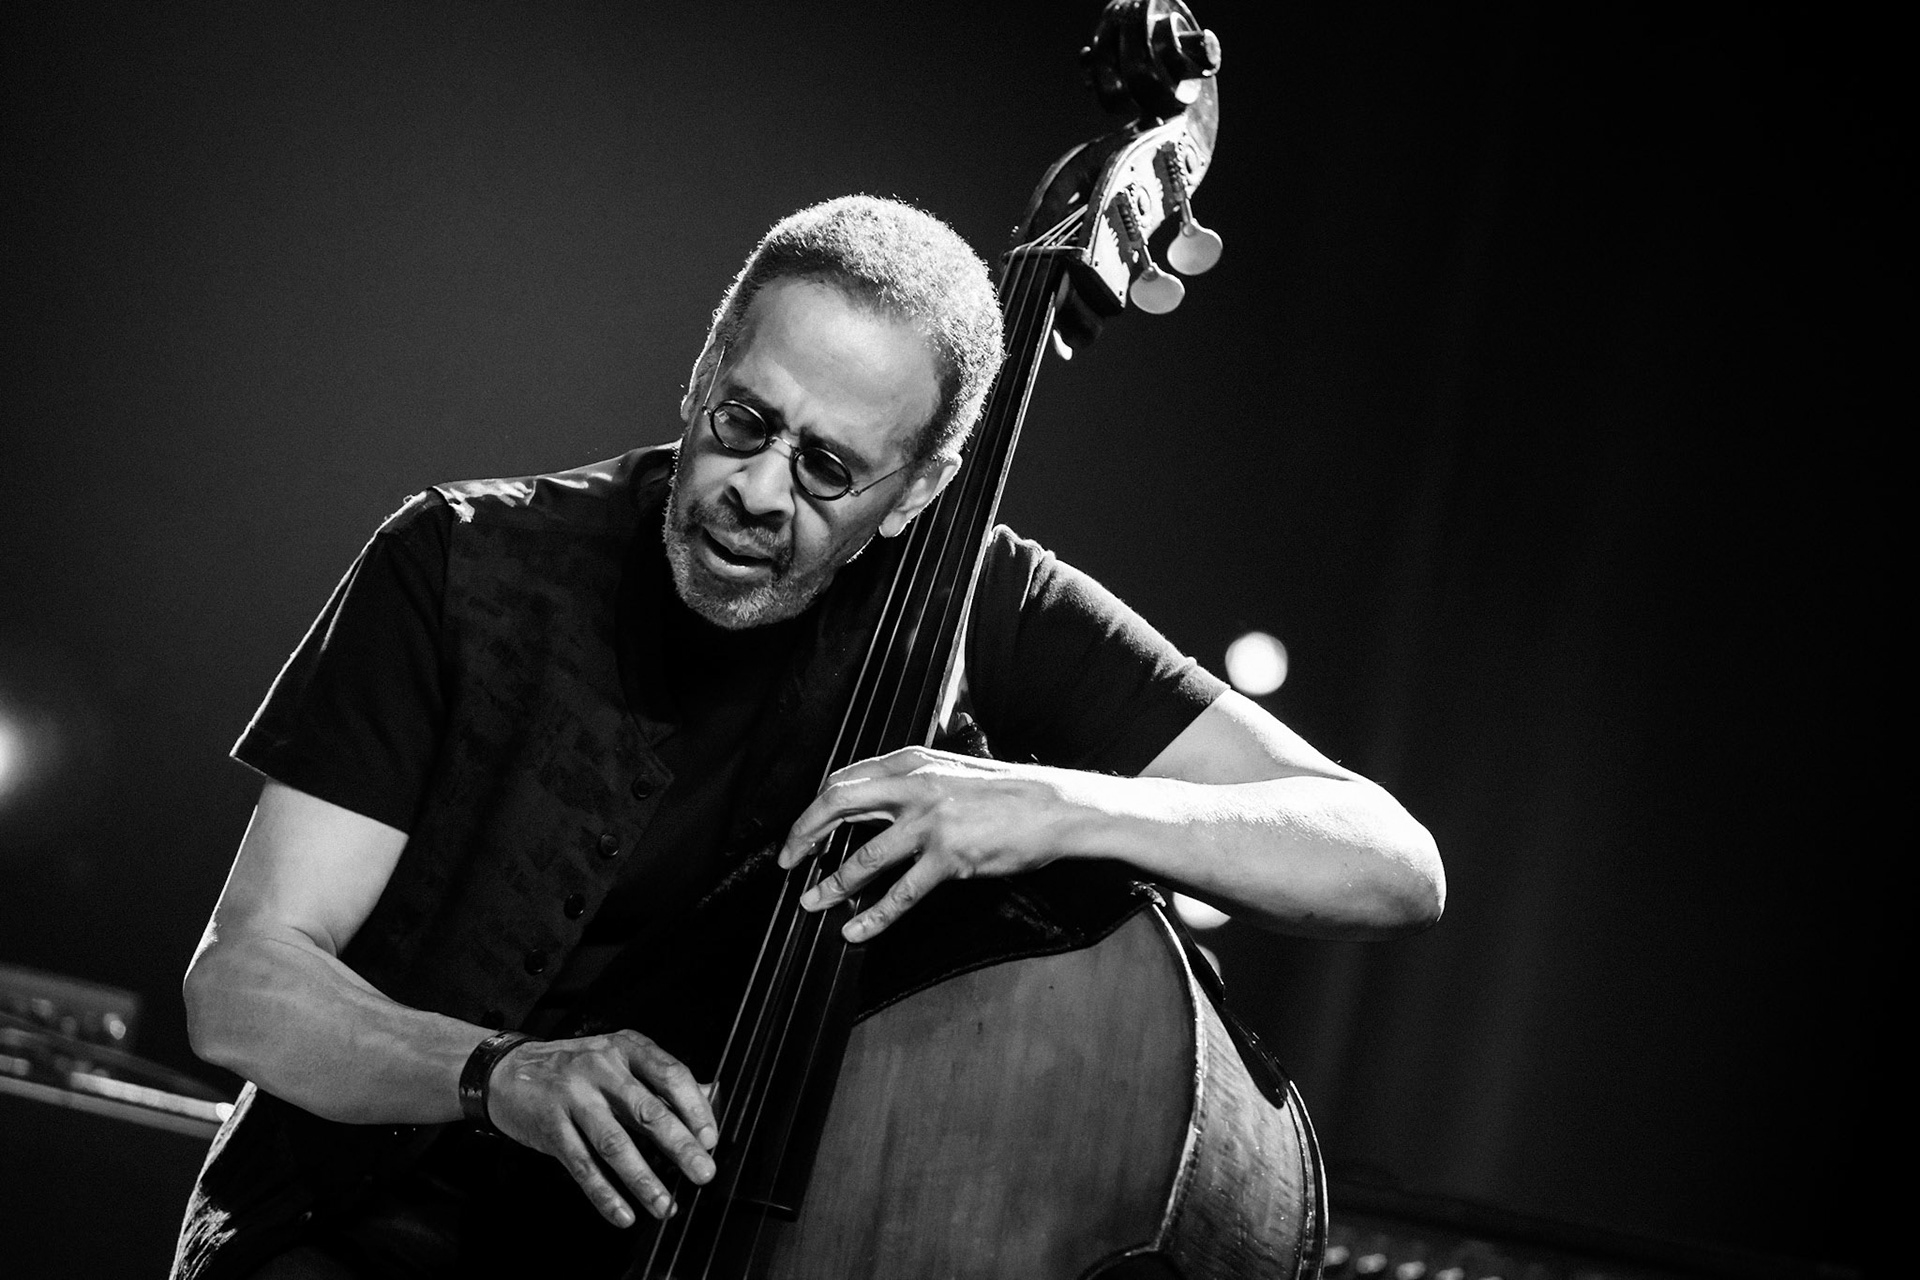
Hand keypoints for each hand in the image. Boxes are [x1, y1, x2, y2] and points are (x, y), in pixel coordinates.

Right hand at [484, 1030, 718, 1226]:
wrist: (509, 1070)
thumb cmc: (574, 1068)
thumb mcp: (619, 1060)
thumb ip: (660, 1080)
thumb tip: (709, 1097)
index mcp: (626, 1049)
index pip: (670, 1074)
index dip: (695, 1108)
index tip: (710, 1138)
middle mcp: (602, 1069)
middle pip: (647, 1111)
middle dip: (680, 1147)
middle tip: (703, 1174)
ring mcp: (574, 1097)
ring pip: (615, 1144)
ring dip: (644, 1179)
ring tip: (665, 1205)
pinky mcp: (551, 1127)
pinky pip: (582, 1165)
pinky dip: (605, 1194)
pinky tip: (624, 1213)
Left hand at [778, 747, 1096, 940]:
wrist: (1054, 807)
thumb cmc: (1008, 793)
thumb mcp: (952, 772)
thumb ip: (913, 782)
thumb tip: (873, 802)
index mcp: (912, 762)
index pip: (845, 779)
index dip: (815, 807)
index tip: (803, 829)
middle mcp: (914, 786)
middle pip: (838, 805)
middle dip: (804, 835)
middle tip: (788, 860)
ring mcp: (930, 822)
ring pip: (862, 858)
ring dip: (831, 885)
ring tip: (812, 902)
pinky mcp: (949, 856)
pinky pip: (900, 894)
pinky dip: (872, 917)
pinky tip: (855, 931)